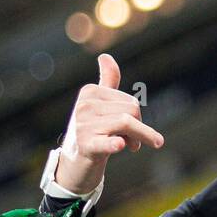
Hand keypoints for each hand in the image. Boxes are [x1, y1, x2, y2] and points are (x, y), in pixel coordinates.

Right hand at [54, 54, 163, 192]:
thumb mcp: (100, 103)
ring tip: (135, 148)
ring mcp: (83, 125)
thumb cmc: (93, 129)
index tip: (134, 131)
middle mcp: (85, 106)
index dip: (138, 118)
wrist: (76, 161)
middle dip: (141, 129)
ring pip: (127, 125)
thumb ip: (107, 81)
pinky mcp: (85, 145)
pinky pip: (103, 142)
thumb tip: (105, 56)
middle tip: (137, 144)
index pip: (130, 102)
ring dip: (138, 139)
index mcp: (90, 92)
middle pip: (132, 111)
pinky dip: (113, 144)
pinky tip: (120, 145)